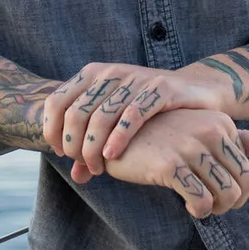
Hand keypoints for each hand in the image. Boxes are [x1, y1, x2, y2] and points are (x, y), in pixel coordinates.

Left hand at [43, 62, 227, 174]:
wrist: (195, 90)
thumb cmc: (149, 108)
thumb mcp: (116, 121)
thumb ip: (95, 145)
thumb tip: (76, 176)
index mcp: (93, 74)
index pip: (57, 101)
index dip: (53, 130)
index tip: (61, 154)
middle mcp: (111, 73)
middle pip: (76, 114)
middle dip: (75, 146)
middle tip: (85, 166)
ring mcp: (135, 78)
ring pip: (101, 117)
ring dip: (94, 148)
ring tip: (99, 168)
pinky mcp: (160, 88)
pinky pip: (133, 114)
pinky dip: (118, 138)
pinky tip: (113, 156)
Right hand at [78, 108, 248, 218]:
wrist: (115, 135)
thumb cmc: (162, 135)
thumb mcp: (201, 132)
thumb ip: (238, 138)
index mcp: (219, 122)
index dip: (238, 193)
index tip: (216, 193)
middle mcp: (208, 130)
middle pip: (244, 186)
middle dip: (230, 205)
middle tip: (210, 205)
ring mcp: (189, 146)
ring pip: (226, 196)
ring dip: (215, 210)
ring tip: (198, 205)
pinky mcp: (169, 164)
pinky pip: (201, 202)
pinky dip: (199, 211)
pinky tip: (186, 204)